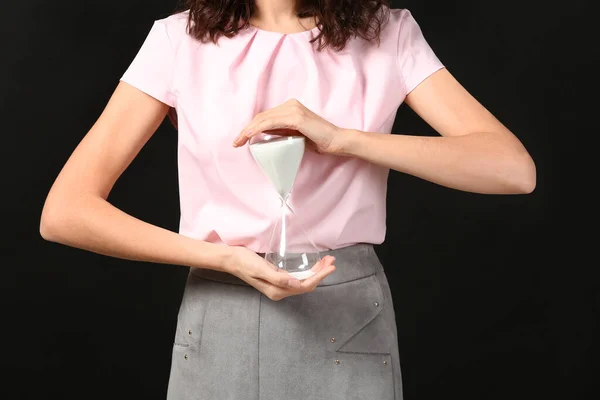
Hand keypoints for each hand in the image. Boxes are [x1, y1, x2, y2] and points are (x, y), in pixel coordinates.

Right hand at [222, 246, 336, 300]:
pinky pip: (298, 277)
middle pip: (307, 284)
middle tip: (332, 261)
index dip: (319, 277)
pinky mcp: (279, 278)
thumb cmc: (245, 262)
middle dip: (321, 274)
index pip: (304, 286)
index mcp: (277, 291)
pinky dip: (309, 270)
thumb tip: (297, 283)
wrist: (232, 259)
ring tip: (327, 261)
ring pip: (304, 280)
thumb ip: (278, 277)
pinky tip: (315, 265)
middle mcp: (280, 290)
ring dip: (317, 272)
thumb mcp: (261, 269)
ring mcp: (280, 285)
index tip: (330, 267)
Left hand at [232, 99, 343, 154]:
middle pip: (262, 116)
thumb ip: (282, 131)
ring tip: (239, 141)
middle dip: (246, 129)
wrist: (336, 141)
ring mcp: (293, 109)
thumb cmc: (319, 140)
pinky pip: (271, 122)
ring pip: (264, 118)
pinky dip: (258, 129)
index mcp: (290, 107)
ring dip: (248, 130)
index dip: (251, 127)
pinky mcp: (296, 117)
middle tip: (236, 142)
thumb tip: (265, 133)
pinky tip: (249, 135)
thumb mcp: (295, 135)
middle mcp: (290, 104)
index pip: (266, 116)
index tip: (241, 139)